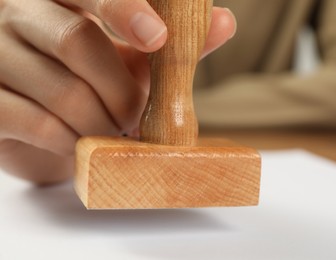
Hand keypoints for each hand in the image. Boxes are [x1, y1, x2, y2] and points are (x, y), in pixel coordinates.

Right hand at [0, 0, 235, 183]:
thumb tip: (224, 22)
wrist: (38, 116)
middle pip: (78, 42)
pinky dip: (73, 141)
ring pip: (63, 91)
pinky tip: (81, 142)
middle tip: (136, 116)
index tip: (159, 38)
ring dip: (102, 123)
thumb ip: (174, 42)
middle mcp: (17, 14)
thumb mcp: (131, 57)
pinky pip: (38, 124)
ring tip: (113, 130)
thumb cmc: (90, 79)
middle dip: (122, 92)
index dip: (125, 8)